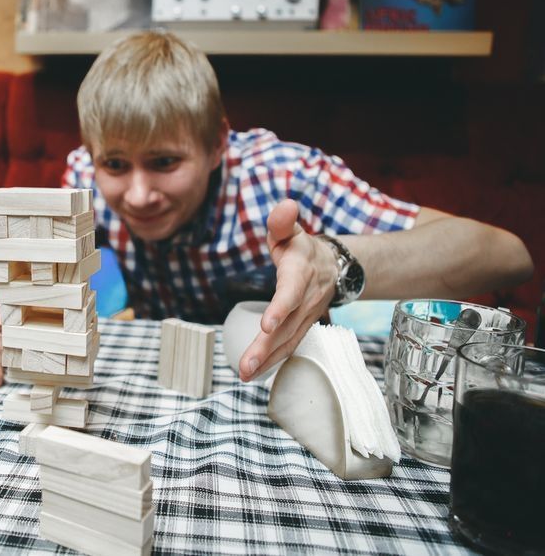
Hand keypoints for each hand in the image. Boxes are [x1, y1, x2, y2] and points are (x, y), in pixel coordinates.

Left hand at [238, 200, 337, 380]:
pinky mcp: (303, 327)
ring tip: (245, 373)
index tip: (266, 324)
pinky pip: (290, 347)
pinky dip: (274, 361)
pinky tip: (255, 373)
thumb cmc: (300, 248)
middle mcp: (305, 298)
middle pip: (287, 326)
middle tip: (246, 365)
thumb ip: (282, 221)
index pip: (290, 292)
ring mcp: (306, 316)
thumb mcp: (291, 231)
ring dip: (267, 360)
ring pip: (288, 341)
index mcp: (300, 272)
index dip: (280, 308)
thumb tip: (285, 205)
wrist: (332, 266)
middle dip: (266, 347)